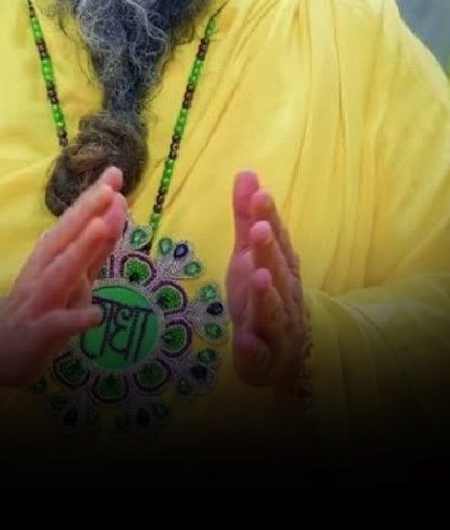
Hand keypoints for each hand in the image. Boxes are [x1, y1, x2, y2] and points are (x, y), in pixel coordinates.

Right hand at [0, 166, 125, 389]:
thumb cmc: (35, 309)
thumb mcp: (66, 278)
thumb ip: (91, 252)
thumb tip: (112, 217)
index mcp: (50, 257)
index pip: (74, 224)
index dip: (94, 200)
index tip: (115, 173)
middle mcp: (43, 272)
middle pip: (65, 238)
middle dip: (88, 211)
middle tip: (111, 186)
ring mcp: (40, 301)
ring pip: (61, 273)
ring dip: (80, 250)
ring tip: (101, 226)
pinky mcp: (39, 332)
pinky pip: (60, 324)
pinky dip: (77, 318)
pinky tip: (96, 315)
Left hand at [226, 171, 306, 389]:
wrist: (282, 354)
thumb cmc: (263, 294)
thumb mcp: (249, 254)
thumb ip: (246, 216)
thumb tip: (246, 172)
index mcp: (280, 266)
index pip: (276, 238)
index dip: (269, 217)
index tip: (260, 194)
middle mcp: (284, 294)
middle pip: (277, 270)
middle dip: (269, 250)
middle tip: (259, 228)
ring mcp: (277, 326)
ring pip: (274, 311)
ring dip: (267, 295)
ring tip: (259, 277)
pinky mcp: (265, 357)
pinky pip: (260, 354)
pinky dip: (254, 349)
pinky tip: (245, 342)